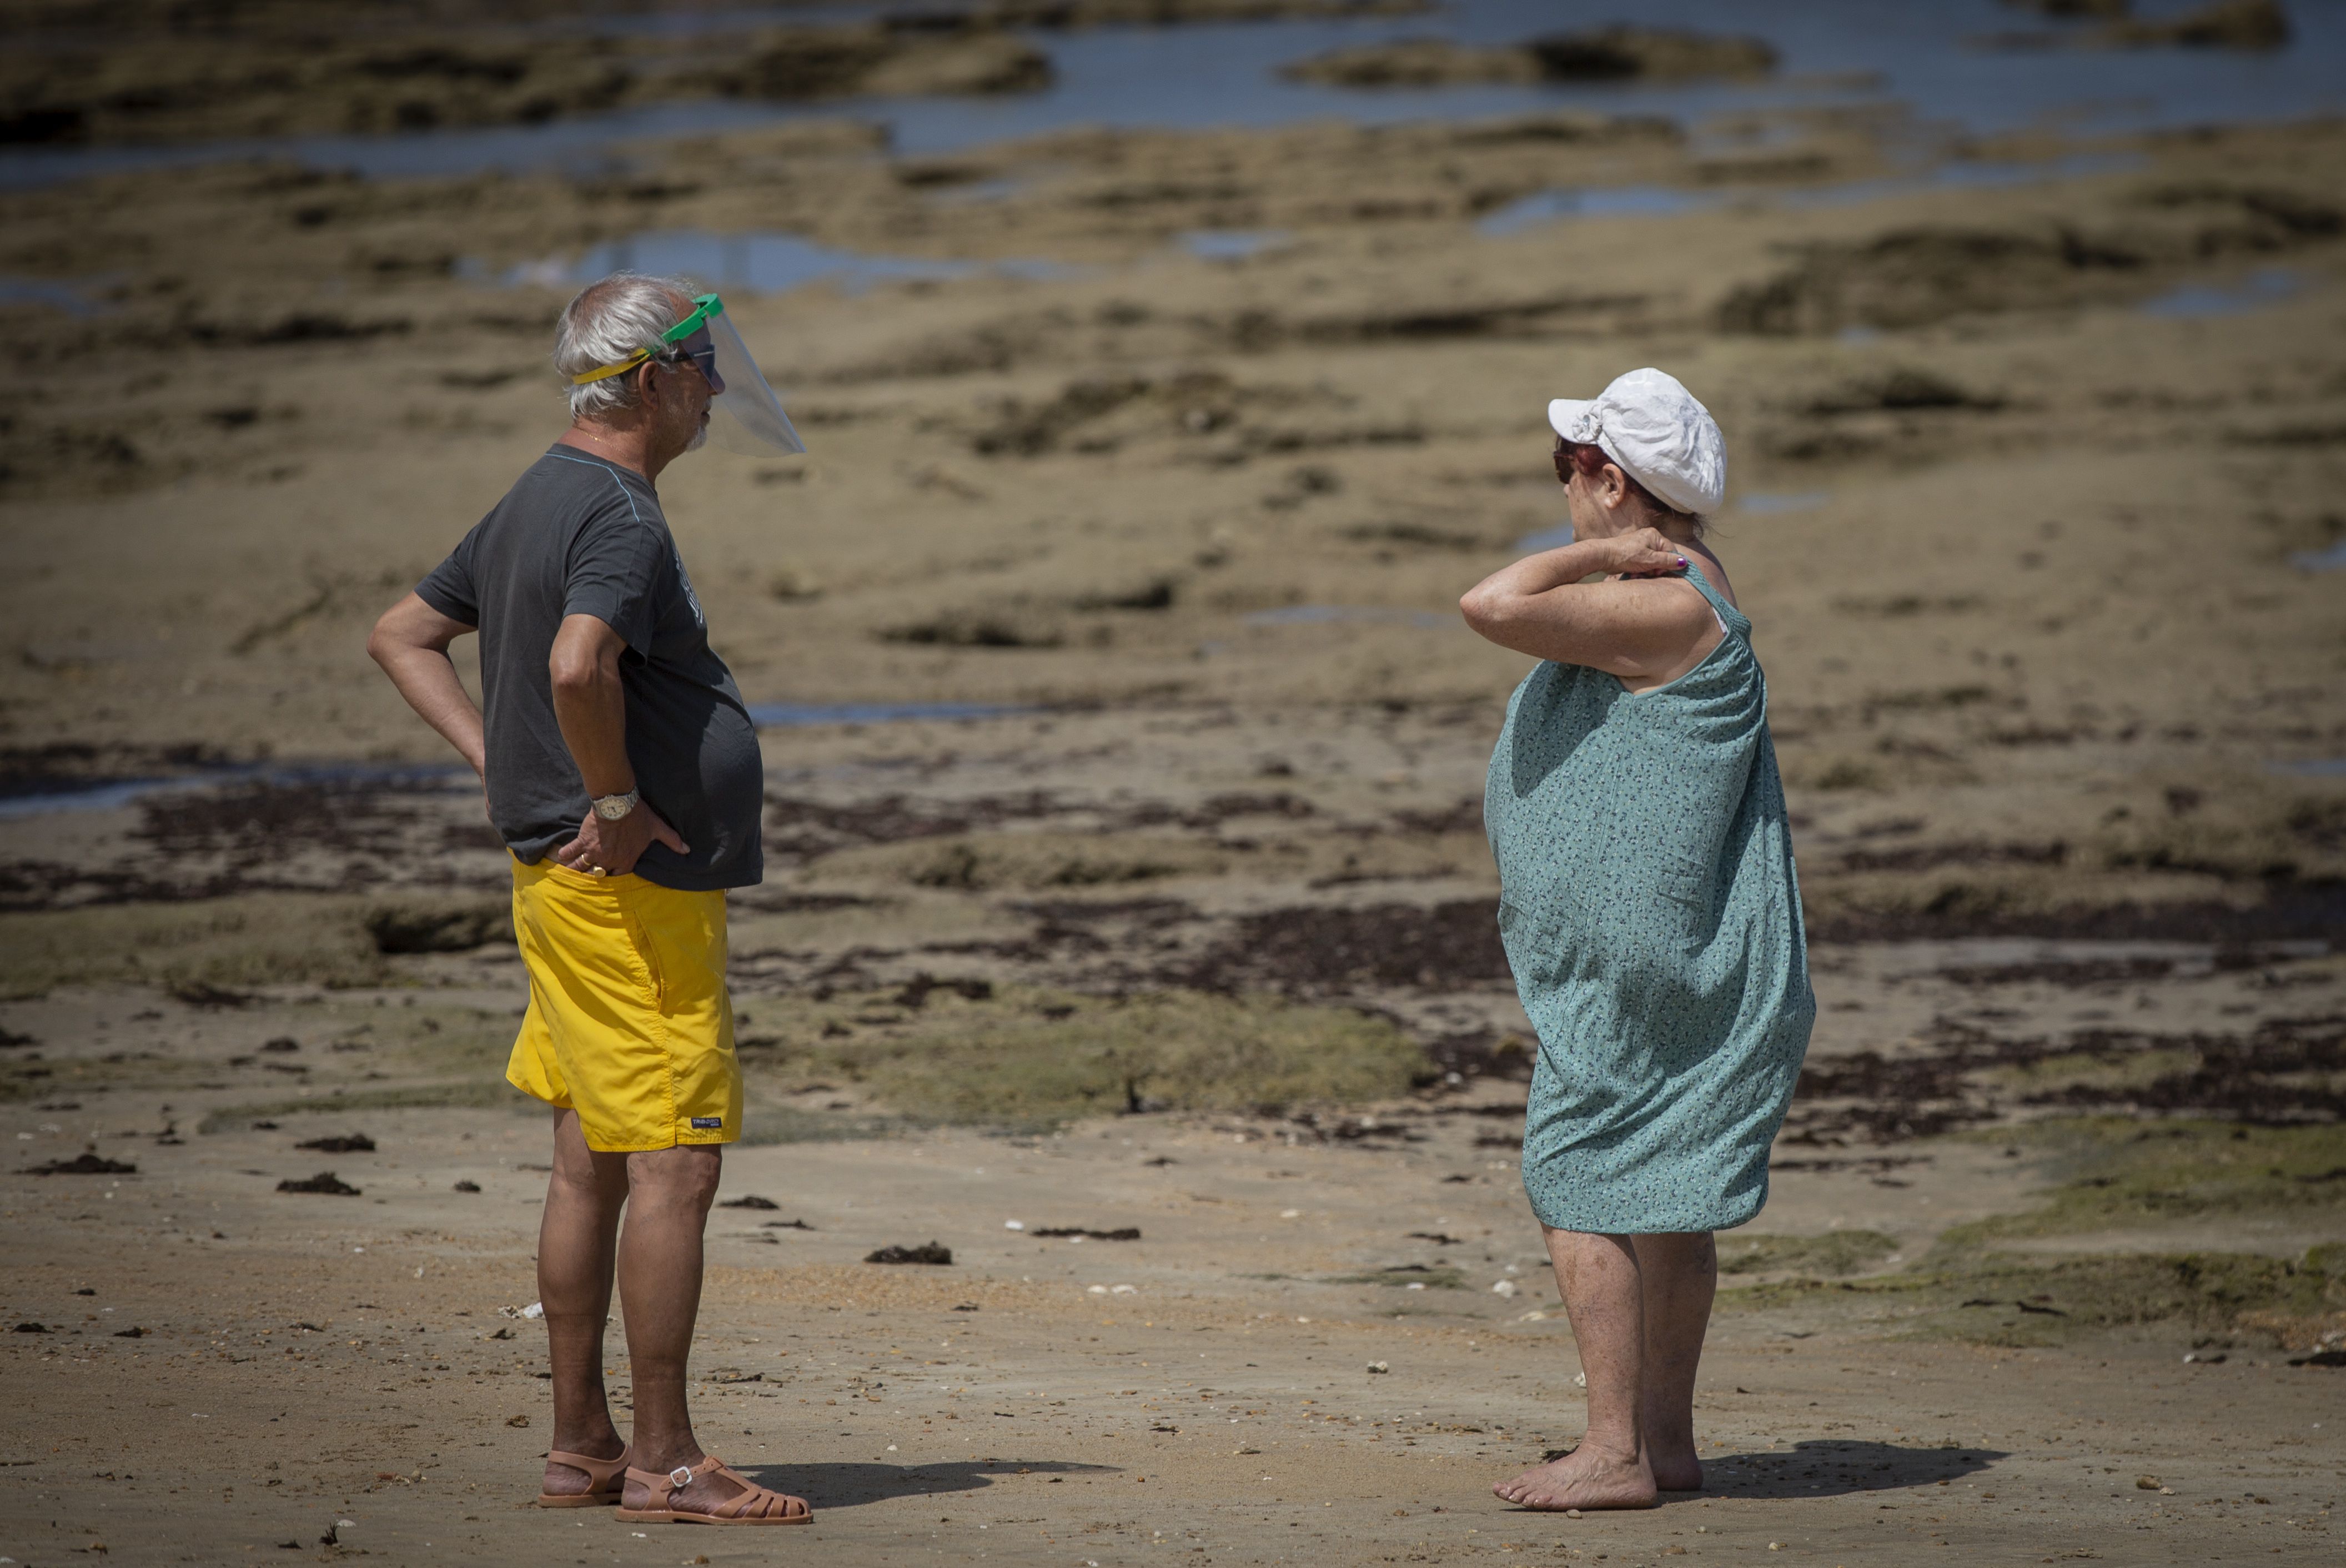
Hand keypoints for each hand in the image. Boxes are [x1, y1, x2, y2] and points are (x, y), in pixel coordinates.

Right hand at [554, 801, 686, 877]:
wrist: (618, 803)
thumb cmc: (639, 816)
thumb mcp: (657, 828)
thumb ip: (671, 840)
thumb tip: (687, 850)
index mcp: (627, 860)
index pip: (620, 876)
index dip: (615, 877)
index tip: (610, 877)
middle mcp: (609, 860)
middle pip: (599, 876)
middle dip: (594, 877)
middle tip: (588, 879)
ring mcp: (594, 853)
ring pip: (581, 869)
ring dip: (576, 872)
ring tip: (570, 875)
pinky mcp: (582, 842)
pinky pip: (569, 853)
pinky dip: (565, 856)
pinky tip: (561, 859)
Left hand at [1597, 527, 1688, 578]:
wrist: (1603, 556)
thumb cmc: (1626, 555)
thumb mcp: (1649, 560)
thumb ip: (1667, 561)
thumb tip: (1684, 562)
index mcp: (1654, 535)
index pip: (1671, 551)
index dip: (1667, 564)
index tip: (1659, 572)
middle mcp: (1649, 538)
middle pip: (1662, 558)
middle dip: (1655, 569)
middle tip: (1647, 573)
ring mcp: (1641, 546)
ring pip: (1652, 562)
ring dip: (1647, 571)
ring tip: (1637, 574)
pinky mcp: (1634, 553)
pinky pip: (1644, 563)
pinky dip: (1640, 570)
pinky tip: (1633, 573)